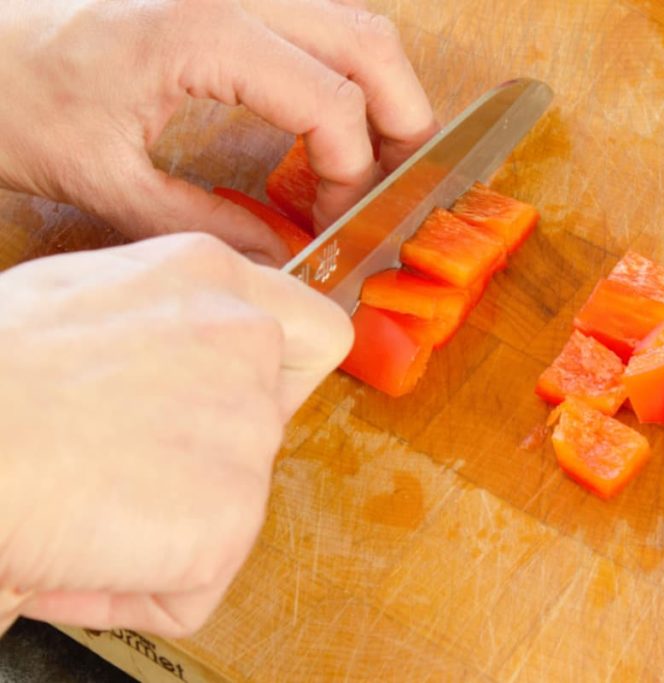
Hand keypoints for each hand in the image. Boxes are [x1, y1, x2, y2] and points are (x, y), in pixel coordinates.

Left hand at [0, 0, 438, 263]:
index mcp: (203, 33)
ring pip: (355, 24)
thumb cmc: (17, 98)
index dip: (353, 173)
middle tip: (389, 190)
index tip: (335, 223)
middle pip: (370, 44)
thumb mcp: (105, 180)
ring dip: (381, 93)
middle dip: (402, 123)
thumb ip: (204, 224)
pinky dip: (345, 73)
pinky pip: (319, 22)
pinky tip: (326, 123)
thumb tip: (281, 257)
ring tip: (368, 161)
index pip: (332, 102)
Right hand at [0, 232, 352, 635]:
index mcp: (208, 278)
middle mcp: (247, 343)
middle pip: (265, 426)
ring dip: (160, 527)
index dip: (282, 376)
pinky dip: (135, 590)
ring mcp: (248, 432)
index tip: (242, 402)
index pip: (311, 330)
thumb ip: (154, 321)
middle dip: (200, 459)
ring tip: (74, 510)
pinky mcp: (230, 518)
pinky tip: (74, 557)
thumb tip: (155, 366)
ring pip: (227, 508)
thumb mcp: (78, 295)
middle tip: (115, 468)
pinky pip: (195, 584)